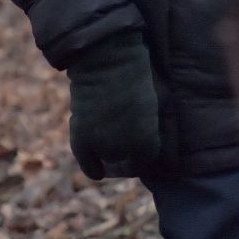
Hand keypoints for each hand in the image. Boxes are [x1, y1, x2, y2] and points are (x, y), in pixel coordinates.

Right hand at [67, 33, 161, 178]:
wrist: (108, 64)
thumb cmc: (138, 81)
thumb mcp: (156, 107)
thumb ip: (156, 131)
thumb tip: (153, 153)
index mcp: (147, 141)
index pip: (145, 162)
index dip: (143, 159)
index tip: (141, 156)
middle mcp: (124, 148)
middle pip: (125, 163)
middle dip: (127, 156)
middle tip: (126, 147)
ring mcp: (101, 144)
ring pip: (106, 159)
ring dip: (109, 155)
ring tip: (111, 143)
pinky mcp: (81, 136)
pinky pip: (86, 160)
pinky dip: (91, 167)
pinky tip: (97, 174)